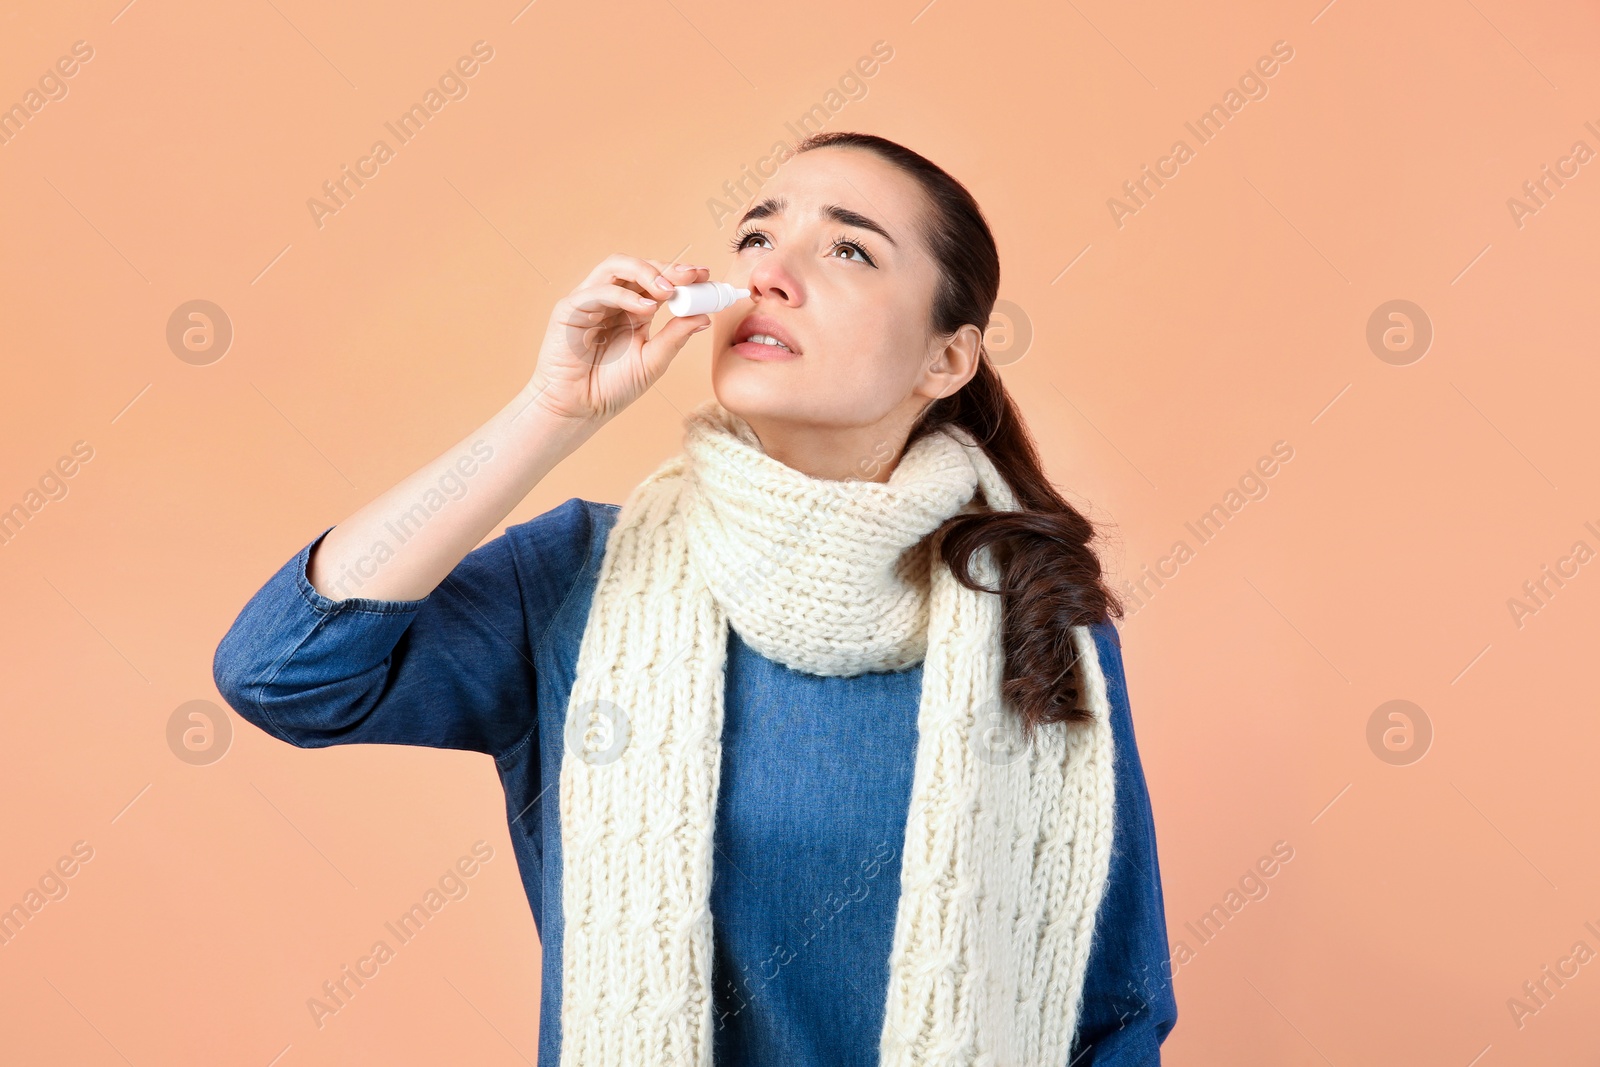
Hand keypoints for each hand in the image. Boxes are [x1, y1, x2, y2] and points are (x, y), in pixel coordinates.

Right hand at [524, 254, 711, 423]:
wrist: (579, 409)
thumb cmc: (611, 388)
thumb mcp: (653, 361)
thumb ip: (675, 336)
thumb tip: (705, 317)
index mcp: (633, 310)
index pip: (657, 281)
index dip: (680, 275)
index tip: (704, 276)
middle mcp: (612, 300)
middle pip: (638, 268)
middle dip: (667, 268)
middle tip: (691, 276)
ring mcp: (590, 301)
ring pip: (616, 267)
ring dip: (645, 272)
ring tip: (668, 290)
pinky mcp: (569, 309)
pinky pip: (599, 291)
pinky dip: (624, 296)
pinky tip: (646, 309)